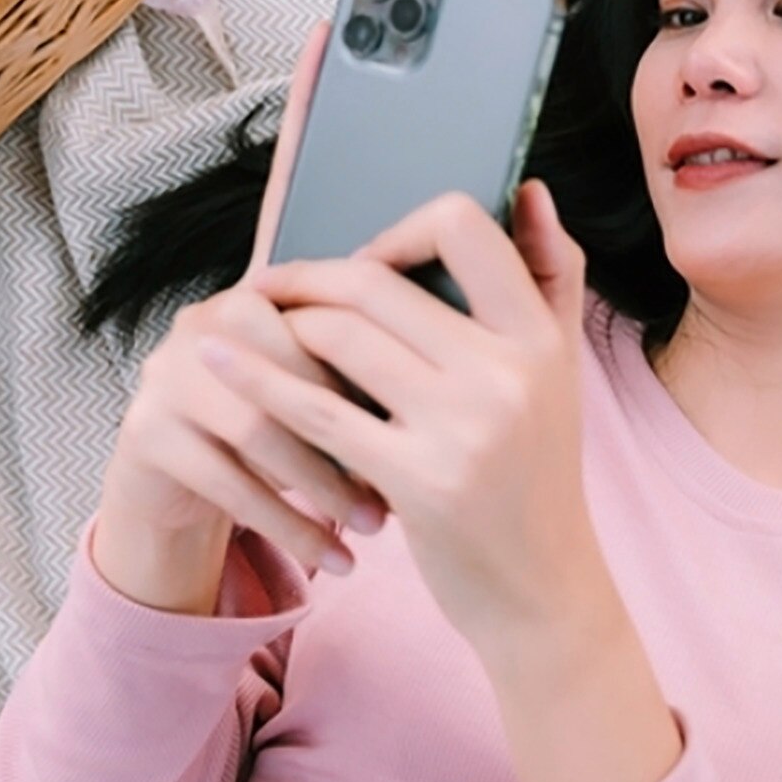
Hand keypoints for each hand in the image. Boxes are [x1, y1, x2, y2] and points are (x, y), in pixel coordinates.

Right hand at [92, 21, 389, 594]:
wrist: (209, 524)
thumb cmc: (313, 448)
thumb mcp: (375, 390)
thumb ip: (433, 313)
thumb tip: (519, 202)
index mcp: (281, 292)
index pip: (296, 187)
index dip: (305, 113)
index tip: (332, 33)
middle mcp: (220, 311)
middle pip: (300, 332)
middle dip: (361, 405)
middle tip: (415, 453)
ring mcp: (177, 367)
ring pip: (268, 412)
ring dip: (329, 482)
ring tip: (379, 525)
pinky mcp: (152, 432)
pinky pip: (232, 475)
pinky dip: (291, 522)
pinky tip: (335, 553)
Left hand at [202, 179, 594, 654]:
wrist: (543, 591)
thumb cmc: (537, 476)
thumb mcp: (559, 376)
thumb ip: (551, 278)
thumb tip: (528, 189)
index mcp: (540, 338)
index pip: (464, 227)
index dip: (401, 228)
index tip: (369, 261)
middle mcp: (507, 375)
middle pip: (377, 283)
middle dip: (310, 279)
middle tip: (273, 287)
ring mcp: (463, 430)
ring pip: (338, 338)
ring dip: (282, 327)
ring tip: (250, 327)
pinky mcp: (417, 483)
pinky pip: (317, 413)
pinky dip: (262, 384)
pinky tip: (222, 365)